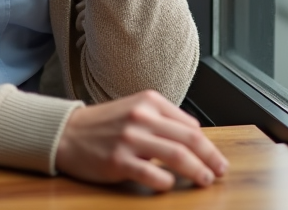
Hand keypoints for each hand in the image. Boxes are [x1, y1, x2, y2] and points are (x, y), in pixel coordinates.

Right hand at [54, 90, 228, 191]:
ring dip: (197, 171)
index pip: (190, 125)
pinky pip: (152, 174)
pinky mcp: (118, 161)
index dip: (208, 144)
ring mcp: (130, 139)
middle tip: (221, 171)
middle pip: (190, 139)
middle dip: (211, 158)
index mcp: (150, 102)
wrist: (66, 133)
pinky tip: (170, 185)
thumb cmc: (104, 124)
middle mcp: (142, 117)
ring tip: (206, 180)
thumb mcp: (135, 109)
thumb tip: (195, 136)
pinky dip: (167, 182)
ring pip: (177, 156)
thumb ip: (163, 119)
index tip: (215, 157)